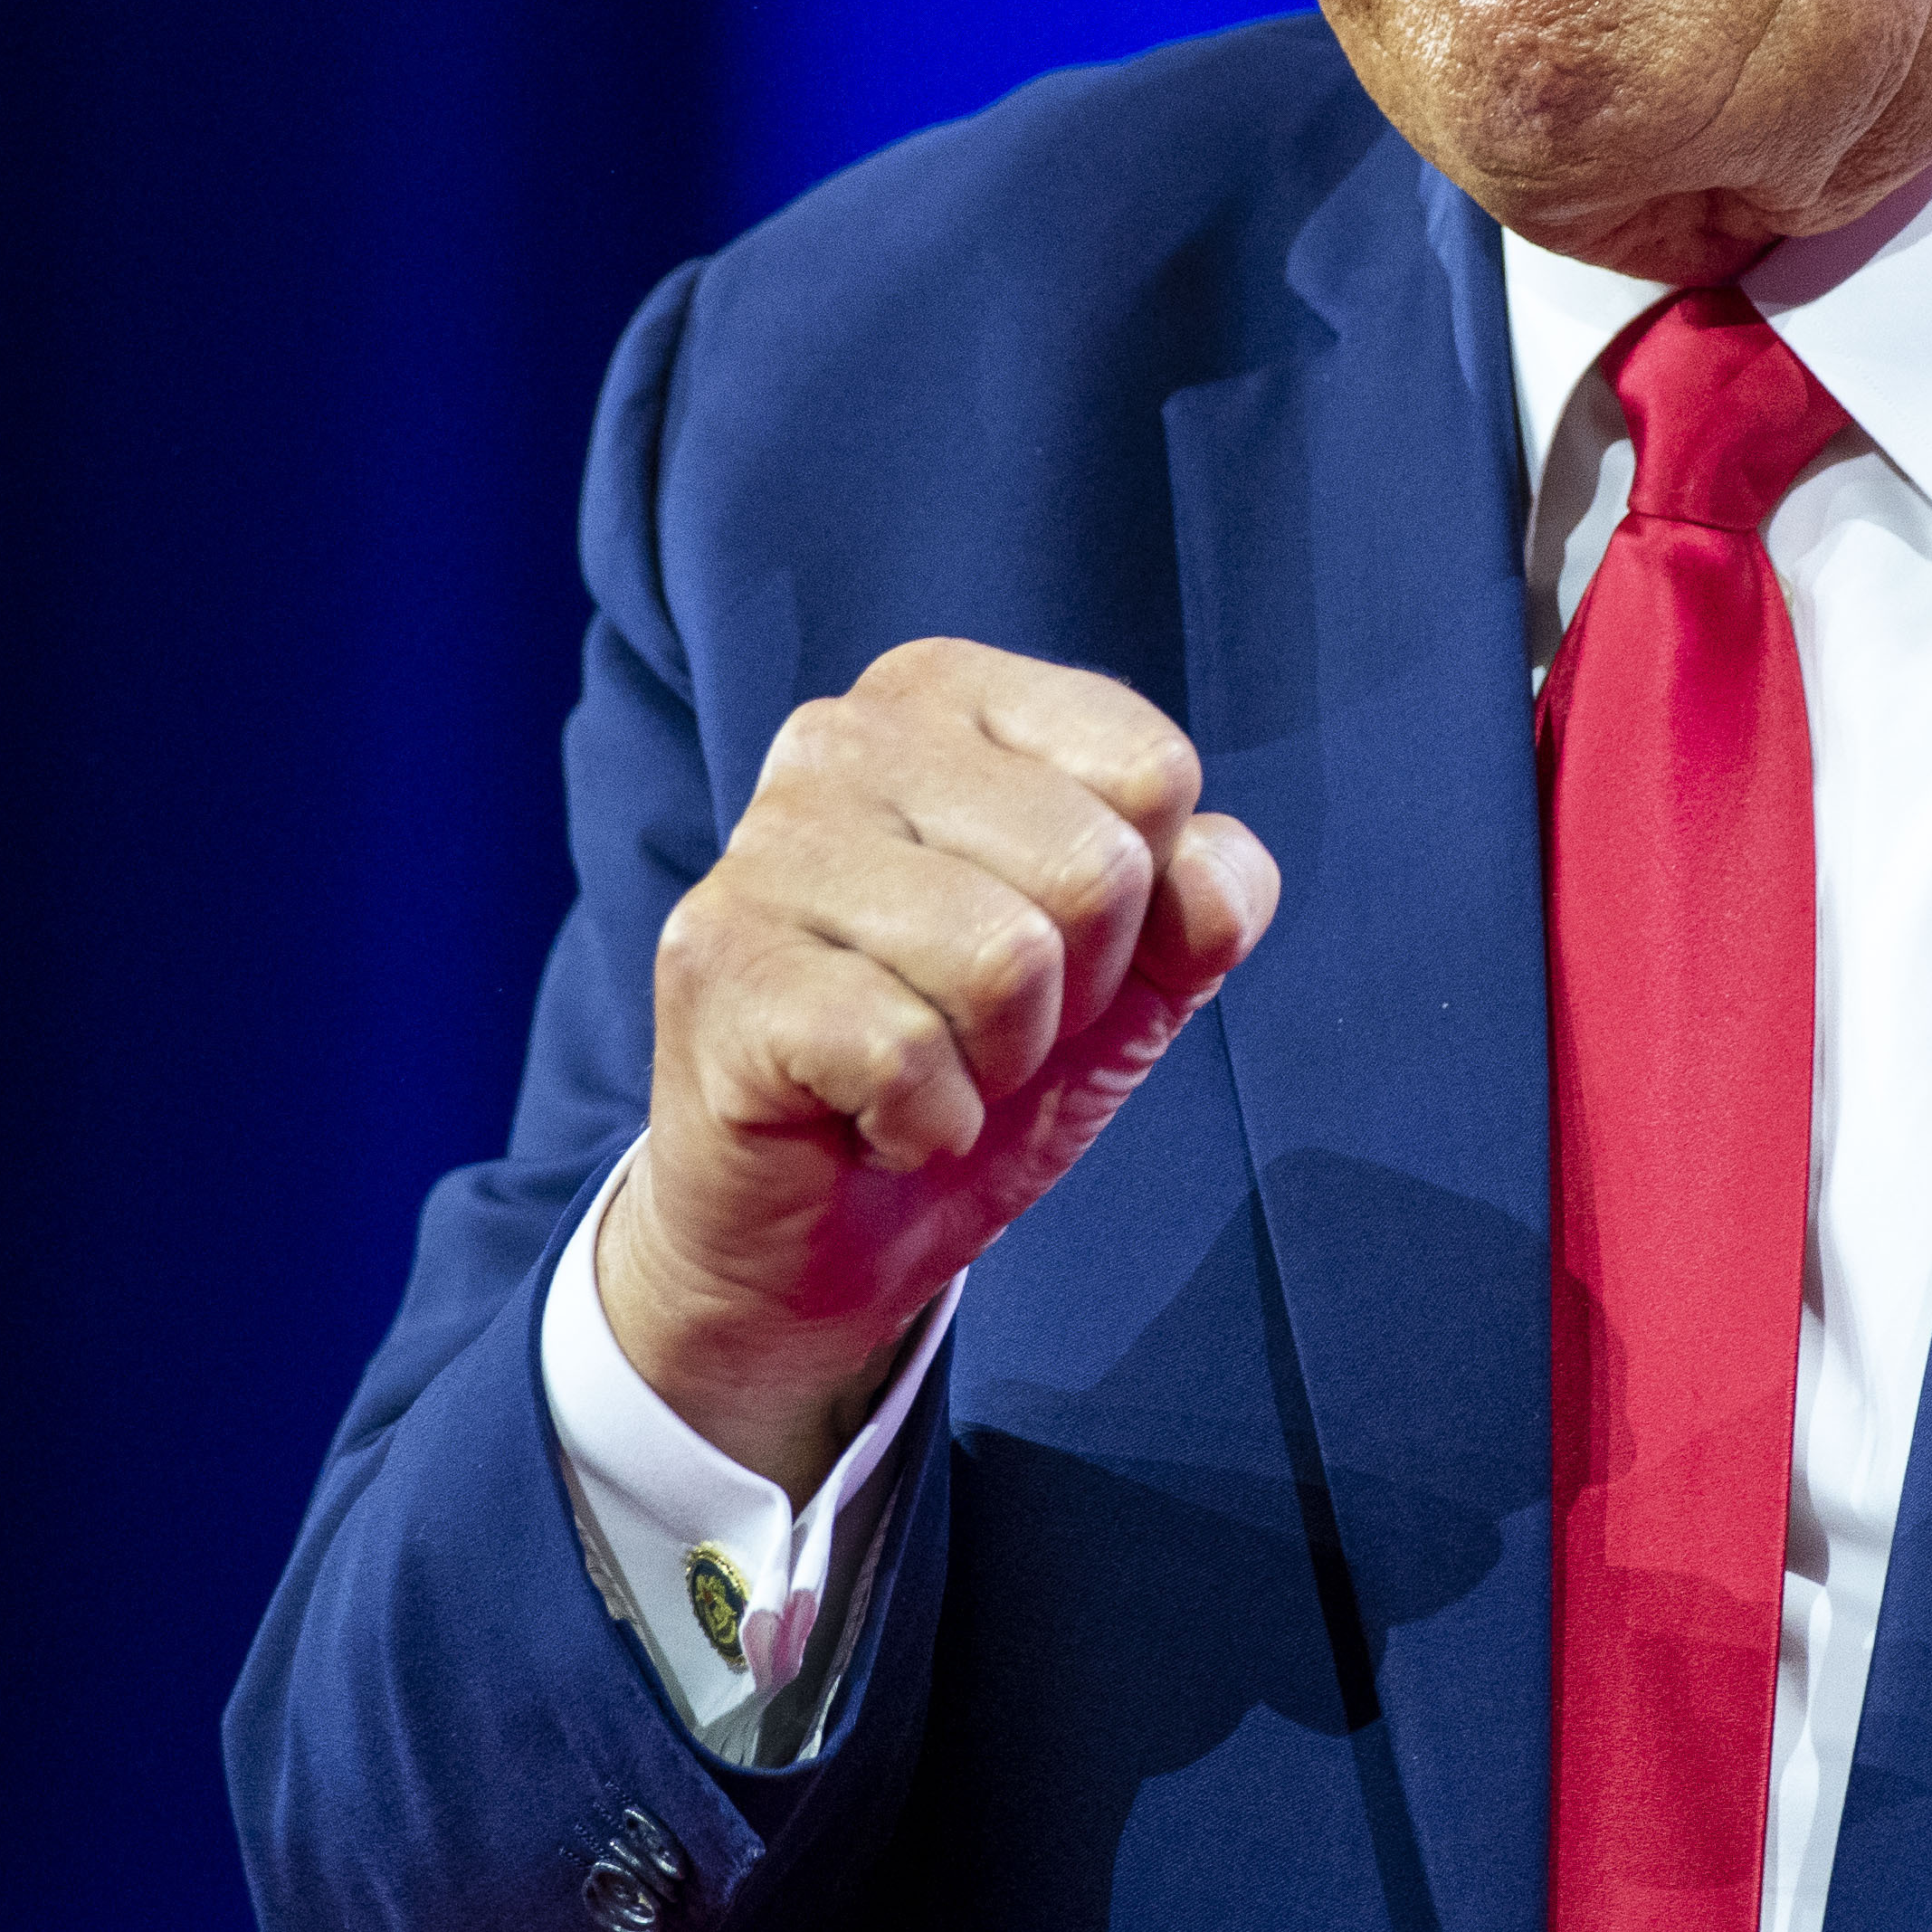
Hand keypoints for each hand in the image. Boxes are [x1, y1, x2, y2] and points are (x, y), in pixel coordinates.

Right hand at [598, 638, 1277, 1485]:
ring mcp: (768, 843)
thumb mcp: (1130, 977)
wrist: (817, 1234)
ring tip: (923, 1068)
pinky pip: (906, 1053)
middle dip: (1071, 997)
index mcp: (951, 697)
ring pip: (1004, 960)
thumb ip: (1206, 902)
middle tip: (980, 1031)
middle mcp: (846, 736)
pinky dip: (922, 1123)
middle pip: (1093, 866)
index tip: (1055, 957)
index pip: (1152, 768)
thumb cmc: (972, 1066)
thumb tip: (1212, 888)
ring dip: (994, 1066)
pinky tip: (869, 1118)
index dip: (1139, 909)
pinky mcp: (719, 963)